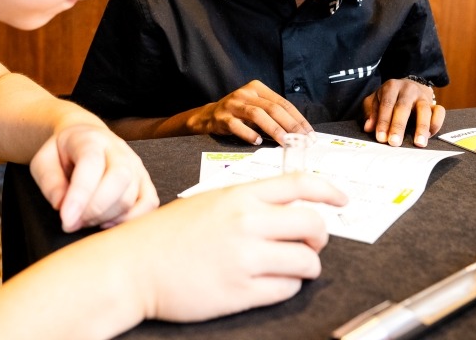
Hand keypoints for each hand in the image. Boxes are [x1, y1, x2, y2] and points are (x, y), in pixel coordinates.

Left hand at [30, 123, 158, 231]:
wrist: (85, 137)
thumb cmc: (62, 153)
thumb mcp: (43, 161)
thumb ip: (50, 182)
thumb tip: (62, 206)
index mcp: (91, 139)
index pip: (91, 163)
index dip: (80, 195)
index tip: (66, 220)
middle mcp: (119, 150)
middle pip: (119, 179)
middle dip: (95, 209)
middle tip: (72, 223)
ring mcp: (136, 165)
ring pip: (131, 196)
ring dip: (106, 217)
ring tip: (84, 220)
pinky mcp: (145, 181)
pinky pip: (149, 204)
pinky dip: (130, 220)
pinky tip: (107, 222)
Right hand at [121, 173, 347, 321]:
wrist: (132, 266)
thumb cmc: (169, 233)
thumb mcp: (212, 201)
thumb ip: (250, 202)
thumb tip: (291, 209)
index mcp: (240, 195)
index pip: (301, 184)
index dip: (329, 190)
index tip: (343, 200)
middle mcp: (247, 222)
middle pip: (314, 226)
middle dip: (319, 237)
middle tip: (310, 244)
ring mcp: (244, 258)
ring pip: (306, 261)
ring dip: (306, 265)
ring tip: (290, 267)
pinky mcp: (240, 292)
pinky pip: (286, 289)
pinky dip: (287, 286)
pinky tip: (271, 282)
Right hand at [189, 80, 313, 144]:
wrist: (209, 116)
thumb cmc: (238, 114)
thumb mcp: (256, 107)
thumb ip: (273, 115)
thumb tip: (298, 132)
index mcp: (257, 88)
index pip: (283, 103)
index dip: (297, 118)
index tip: (308, 133)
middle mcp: (245, 93)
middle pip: (273, 108)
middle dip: (290, 125)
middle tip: (301, 140)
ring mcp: (233, 104)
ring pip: (257, 115)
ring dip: (273, 129)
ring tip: (285, 142)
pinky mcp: (222, 117)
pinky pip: (237, 125)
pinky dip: (248, 134)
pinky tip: (257, 141)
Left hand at [362, 78, 444, 146]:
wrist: (409, 86)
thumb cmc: (389, 97)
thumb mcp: (375, 100)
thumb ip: (371, 112)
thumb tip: (369, 127)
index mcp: (391, 87)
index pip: (386, 104)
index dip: (383, 121)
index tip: (381, 137)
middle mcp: (408, 89)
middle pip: (403, 107)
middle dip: (398, 126)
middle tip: (394, 143)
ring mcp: (423, 96)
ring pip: (424, 109)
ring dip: (422, 127)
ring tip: (419, 143)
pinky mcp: (435, 103)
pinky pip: (440, 111)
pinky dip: (436, 124)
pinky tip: (429, 136)